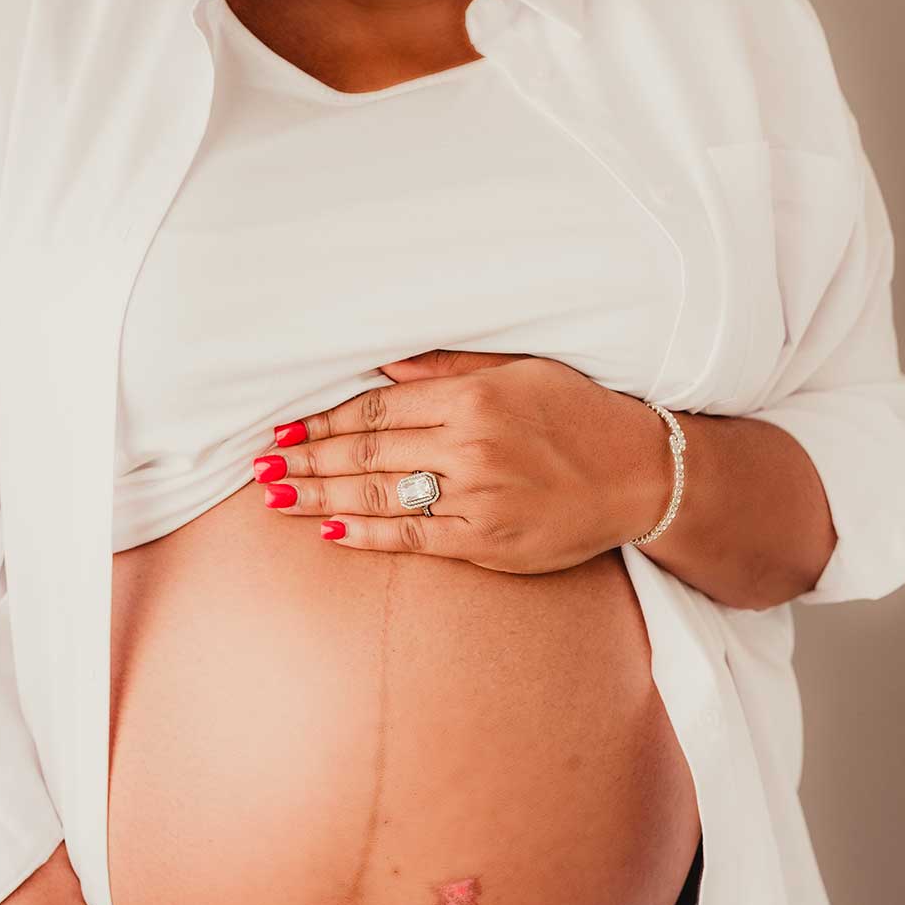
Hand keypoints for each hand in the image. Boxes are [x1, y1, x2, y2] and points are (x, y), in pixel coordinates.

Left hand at [253, 348, 670, 573]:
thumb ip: (449, 368)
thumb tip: (384, 362)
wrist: (643, 475)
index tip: (285, 427)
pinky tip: (329, 532)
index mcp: (473, 398)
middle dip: (307, 458)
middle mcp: (470, 445)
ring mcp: (478, 497)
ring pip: (379, 495)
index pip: (378, 407)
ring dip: (321, 496)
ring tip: (277, 496)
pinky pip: (414, 537)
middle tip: (261, 464)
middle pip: (368, 451)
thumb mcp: (521, 371)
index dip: (324, 419)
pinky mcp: (489, 542)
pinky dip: (367, 534)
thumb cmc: (580, 415)